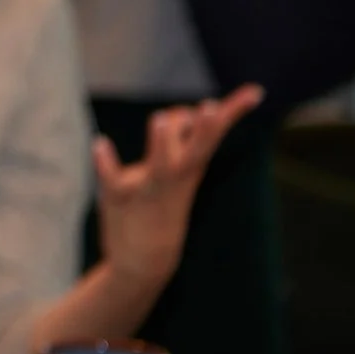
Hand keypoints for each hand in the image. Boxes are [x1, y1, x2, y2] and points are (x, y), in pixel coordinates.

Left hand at [93, 84, 264, 292]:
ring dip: (161, 145)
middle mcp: (174, 178)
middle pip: (196, 150)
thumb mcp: (176, 172)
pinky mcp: (119, 200)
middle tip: (212, 107)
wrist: (142, 263)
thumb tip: (190, 109)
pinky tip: (100, 144)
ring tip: (161, 121)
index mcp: (189, 168)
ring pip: (161, 167)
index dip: (233, 111)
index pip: (213, 135)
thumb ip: (182, 140)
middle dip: (204, 130)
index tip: (255, 90)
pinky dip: (106, 163)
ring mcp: (148, 190)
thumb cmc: (160, 207)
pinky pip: (113, 181)